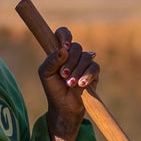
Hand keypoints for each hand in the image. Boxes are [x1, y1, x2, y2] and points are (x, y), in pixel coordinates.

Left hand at [38, 26, 98, 140]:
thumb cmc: (53, 88)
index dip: (65, 36)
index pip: (63, 34)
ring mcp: (84, 62)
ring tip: (70, 83)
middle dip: (70, 61)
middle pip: (76, 47)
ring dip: (77, 71)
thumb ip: (51, 61)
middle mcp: (73, 55)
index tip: (64, 46)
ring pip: (86, 57)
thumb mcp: (46, 74)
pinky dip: (87, 75)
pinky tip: (81, 84)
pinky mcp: (93, 72)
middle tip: (63, 75)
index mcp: (60, 51)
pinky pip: (94, 67)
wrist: (64, 106)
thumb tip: (63, 50)